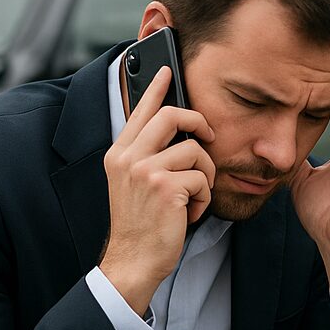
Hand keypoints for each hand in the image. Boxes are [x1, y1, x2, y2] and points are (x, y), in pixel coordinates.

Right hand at [100, 66, 215, 313]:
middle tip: (210, 137)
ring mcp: (145, 170)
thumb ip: (149, 159)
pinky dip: (204, 199)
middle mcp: (128, 157)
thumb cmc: (141, 227)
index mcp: (119, 154)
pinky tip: (190, 214)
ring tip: (195, 198)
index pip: (140, 111)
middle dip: (199, 124)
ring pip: (195, 152)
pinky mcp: (166, 187)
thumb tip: (180, 138)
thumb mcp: (136, 186)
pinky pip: (202, 179)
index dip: (157, 89)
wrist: (133, 260)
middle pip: (172, 117)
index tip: (167, 70)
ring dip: (206, 177)